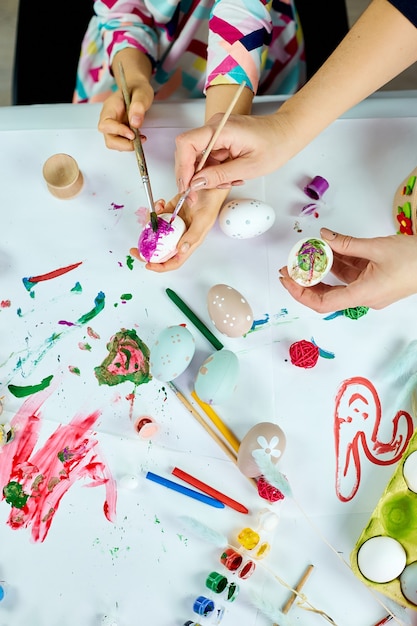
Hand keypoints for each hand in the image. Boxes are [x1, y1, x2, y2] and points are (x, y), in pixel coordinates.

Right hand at [98, 79, 153, 149]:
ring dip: (127, 145)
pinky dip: (130, 144)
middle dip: (123, 144)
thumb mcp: (142, 93)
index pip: (106, 124)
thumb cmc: (137, 89)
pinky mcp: (120, 133)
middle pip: (109, 139)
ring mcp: (113, 127)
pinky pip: (121, 143)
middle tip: (139, 140)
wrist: (137, 90)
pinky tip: (139, 137)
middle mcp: (109, 119)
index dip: (118, 131)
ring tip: (141, 138)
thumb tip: (135, 123)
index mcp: (110, 108)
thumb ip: (138, 105)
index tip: (132, 134)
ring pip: (114, 144)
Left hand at [130, 189, 227, 271]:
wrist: (209, 184)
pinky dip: (156, 210)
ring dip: (150, 226)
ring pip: (157, 232)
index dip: (161, 266)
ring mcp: (174, 225)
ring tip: (150, 216)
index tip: (148, 264)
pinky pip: (158, 216)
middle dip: (146, 251)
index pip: (174, 261)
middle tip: (135, 249)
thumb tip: (181, 250)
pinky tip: (161, 203)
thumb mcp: (203, 221)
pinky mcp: (170, 212)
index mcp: (189, 243)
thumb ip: (192, 236)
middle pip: (161, 250)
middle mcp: (180, 236)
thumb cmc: (210, 203)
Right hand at [175, 112, 289, 201]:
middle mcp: (214, 127)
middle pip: (188, 152)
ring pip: (198, 158)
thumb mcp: (249, 167)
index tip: (187, 188)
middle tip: (196, 195)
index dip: (182, 168)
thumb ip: (219, 176)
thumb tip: (195, 184)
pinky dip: (215, 172)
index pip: (186, 144)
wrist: (288, 133)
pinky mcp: (220, 139)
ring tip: (228, 183)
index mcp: (221, 129)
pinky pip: (209, 158)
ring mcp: (216, 132)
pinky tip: (231, 177)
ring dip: (207, 176)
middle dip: (191, 177)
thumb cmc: (275, 145)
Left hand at [279, 228, 416, 311]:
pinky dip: (338, 262)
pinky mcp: (374, 281)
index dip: (301, 293)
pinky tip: (329, 249)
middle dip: (306, 281)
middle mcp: (363, 297)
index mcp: (363, 295)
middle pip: (326, 295)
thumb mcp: (377, 247)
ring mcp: (369, 290)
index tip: (287, 280)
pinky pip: (350, 274)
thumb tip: (324, 237)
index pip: (322, 303)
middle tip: (290, 267)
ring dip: (323, 267)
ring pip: (338, 281)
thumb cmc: (415, 260)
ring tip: (308, 252)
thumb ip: (346, 243)